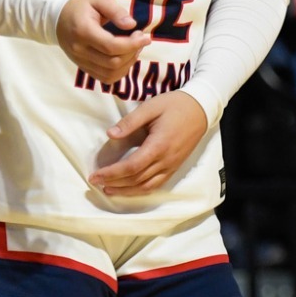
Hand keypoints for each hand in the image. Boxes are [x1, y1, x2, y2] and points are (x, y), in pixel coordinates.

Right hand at [58, 0, 151, 82]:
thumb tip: (132, 25)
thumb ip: (116, 11)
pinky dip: (119, 72)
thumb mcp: (98, 0)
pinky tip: (125, 58)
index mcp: (83, 31)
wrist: (57, 19)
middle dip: (133, 52)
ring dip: (128, 63)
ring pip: (111, 73)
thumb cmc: (80, 7)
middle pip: (113, 62)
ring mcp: (81, 62)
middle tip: (140, 39)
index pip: (112, 46)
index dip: (133, 44)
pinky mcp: (83, 68)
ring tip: (134, 48)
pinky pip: (105, 78)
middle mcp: (80, 50)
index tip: (144, 37)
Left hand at [89, 90, 207, 195]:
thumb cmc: (175, 105)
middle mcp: (165, 160)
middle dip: (113, 183)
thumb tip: (110, 134)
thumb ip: (130, 122)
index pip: (131, 167)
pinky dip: (140, 190)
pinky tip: (129, 189)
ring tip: (108, 189)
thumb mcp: (151, 107)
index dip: (111, 173)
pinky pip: (156, 185)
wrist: (201, 109)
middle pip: (136, 179)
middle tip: (94, 182)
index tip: (94, 175)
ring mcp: (171, 166)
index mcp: (158, 145)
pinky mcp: (174, 167)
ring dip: (126, 191)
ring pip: (146, 186)